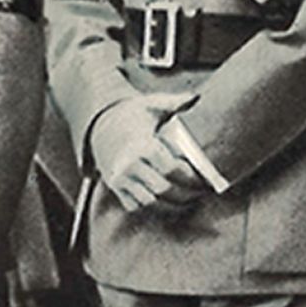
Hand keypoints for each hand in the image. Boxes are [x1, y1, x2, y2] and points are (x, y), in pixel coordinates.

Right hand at [90, 98, 205, 214]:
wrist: (101, 126)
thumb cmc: (133, 115)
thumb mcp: (151, 105)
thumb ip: (174, 102)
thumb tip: (196, 97)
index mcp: (141, 145)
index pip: (170, 168)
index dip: (190, 178)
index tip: (204, 180)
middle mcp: (129, 164)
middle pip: (163, 189)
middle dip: (186, 195)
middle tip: (202, 193)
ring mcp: (120, 179)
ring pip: (150, 202)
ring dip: (172, 206)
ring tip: (189, 201)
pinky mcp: (116, 188)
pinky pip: (135, 206)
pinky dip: (153, 209)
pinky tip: (170, 204)